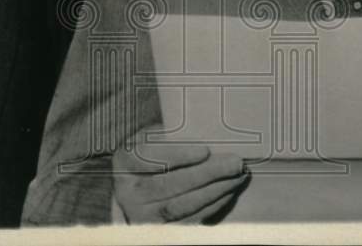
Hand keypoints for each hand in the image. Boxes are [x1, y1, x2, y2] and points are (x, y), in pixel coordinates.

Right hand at [113, 137, 249, 223]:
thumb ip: (170, 134)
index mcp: (124, 161)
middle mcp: (128, 192)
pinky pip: (188, 221)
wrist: (139, 184)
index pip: (148, 158)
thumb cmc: (152, 152)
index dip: (177, 155)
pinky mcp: (159, 230)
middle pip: (168, 185)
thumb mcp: (153, 137)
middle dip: (206, 174)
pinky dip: (211, 206)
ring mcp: (142, 216)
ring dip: (214, 191)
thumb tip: (207, 132)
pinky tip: (228, 192)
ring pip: (180, 206)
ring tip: (237, 177)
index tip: (205, 150)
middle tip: (234, 163)